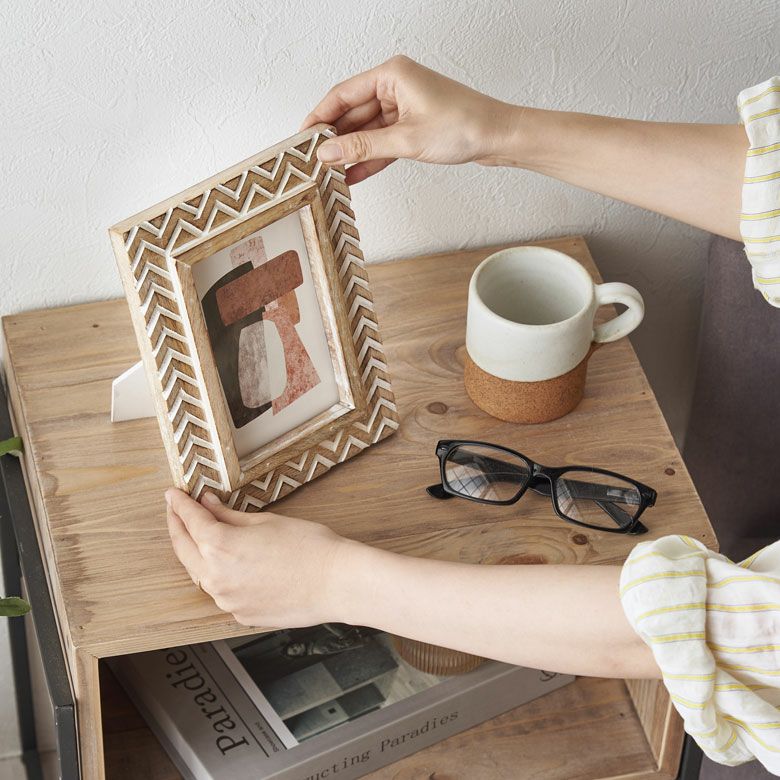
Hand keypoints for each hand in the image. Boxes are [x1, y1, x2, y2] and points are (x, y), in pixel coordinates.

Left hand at [165, 488, 345, 627]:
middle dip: (177, 526)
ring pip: (200, 573)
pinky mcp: (240, 615)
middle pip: (183, 548)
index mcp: (219, 546)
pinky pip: (221, 592)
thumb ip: (229, 516)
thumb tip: (208, 505)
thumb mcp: (265, 521)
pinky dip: (219, 575)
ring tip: (201, 535)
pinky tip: (231, 563)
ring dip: (196, 553)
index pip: (189, 519)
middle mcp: (215, 577)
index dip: (179, 504)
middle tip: (176, 510)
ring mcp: (226, 600)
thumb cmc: (309, 547)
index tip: (173, 494)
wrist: (336, 583)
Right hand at [301, 55, 514, 184]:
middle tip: (313, 162)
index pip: (342, 95)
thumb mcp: (405, 140)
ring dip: (351, 153)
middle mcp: (396, 86)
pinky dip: (369, 158)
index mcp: (392, 74)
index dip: (319, 117)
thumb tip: (328, 152)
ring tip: (329, 174)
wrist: (499, 137)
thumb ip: (363, 147)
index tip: (301, 138)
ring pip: (367, 131)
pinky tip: (352, 176)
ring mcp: (404, 107)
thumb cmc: (464, 126)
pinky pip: (382, 142)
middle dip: (334, 139)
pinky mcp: (413, 126)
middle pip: (353, 114)